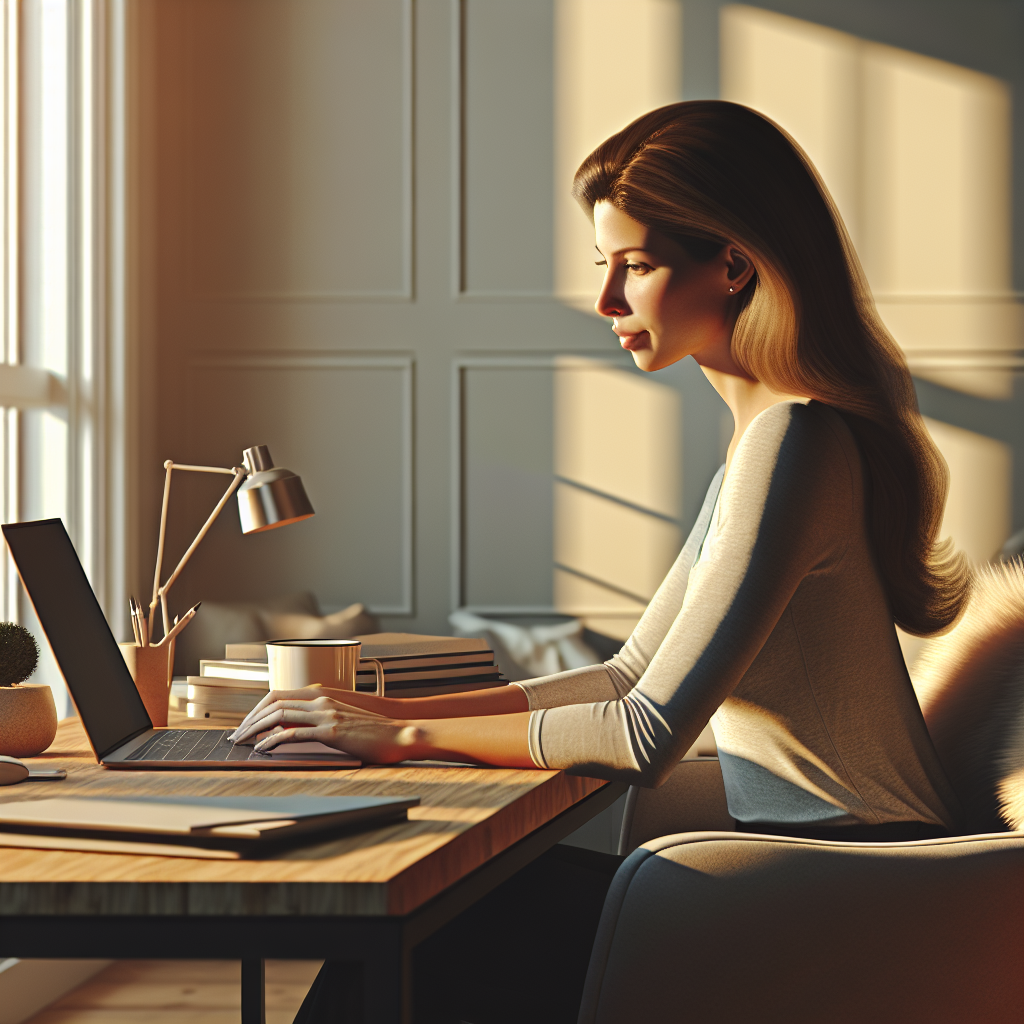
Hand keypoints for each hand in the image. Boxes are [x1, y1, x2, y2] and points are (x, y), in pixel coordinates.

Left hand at [229, 684, 389, 743]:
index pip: (278, 695)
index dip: (257, 709)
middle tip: (236, 736)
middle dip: (250, 719)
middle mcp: (321, 701)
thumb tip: (294, 729)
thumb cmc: (373, 730)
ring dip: (256, 729)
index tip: (246, 724)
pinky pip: (294, 734)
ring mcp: (326, 715)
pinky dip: (273, 741)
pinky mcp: (332, 731)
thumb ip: (319, 718)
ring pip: (279, 716)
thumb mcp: (342, 718)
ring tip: (243, 742)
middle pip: (273, 703)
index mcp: (322, 695)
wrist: (399, 733)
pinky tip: (263, 749)